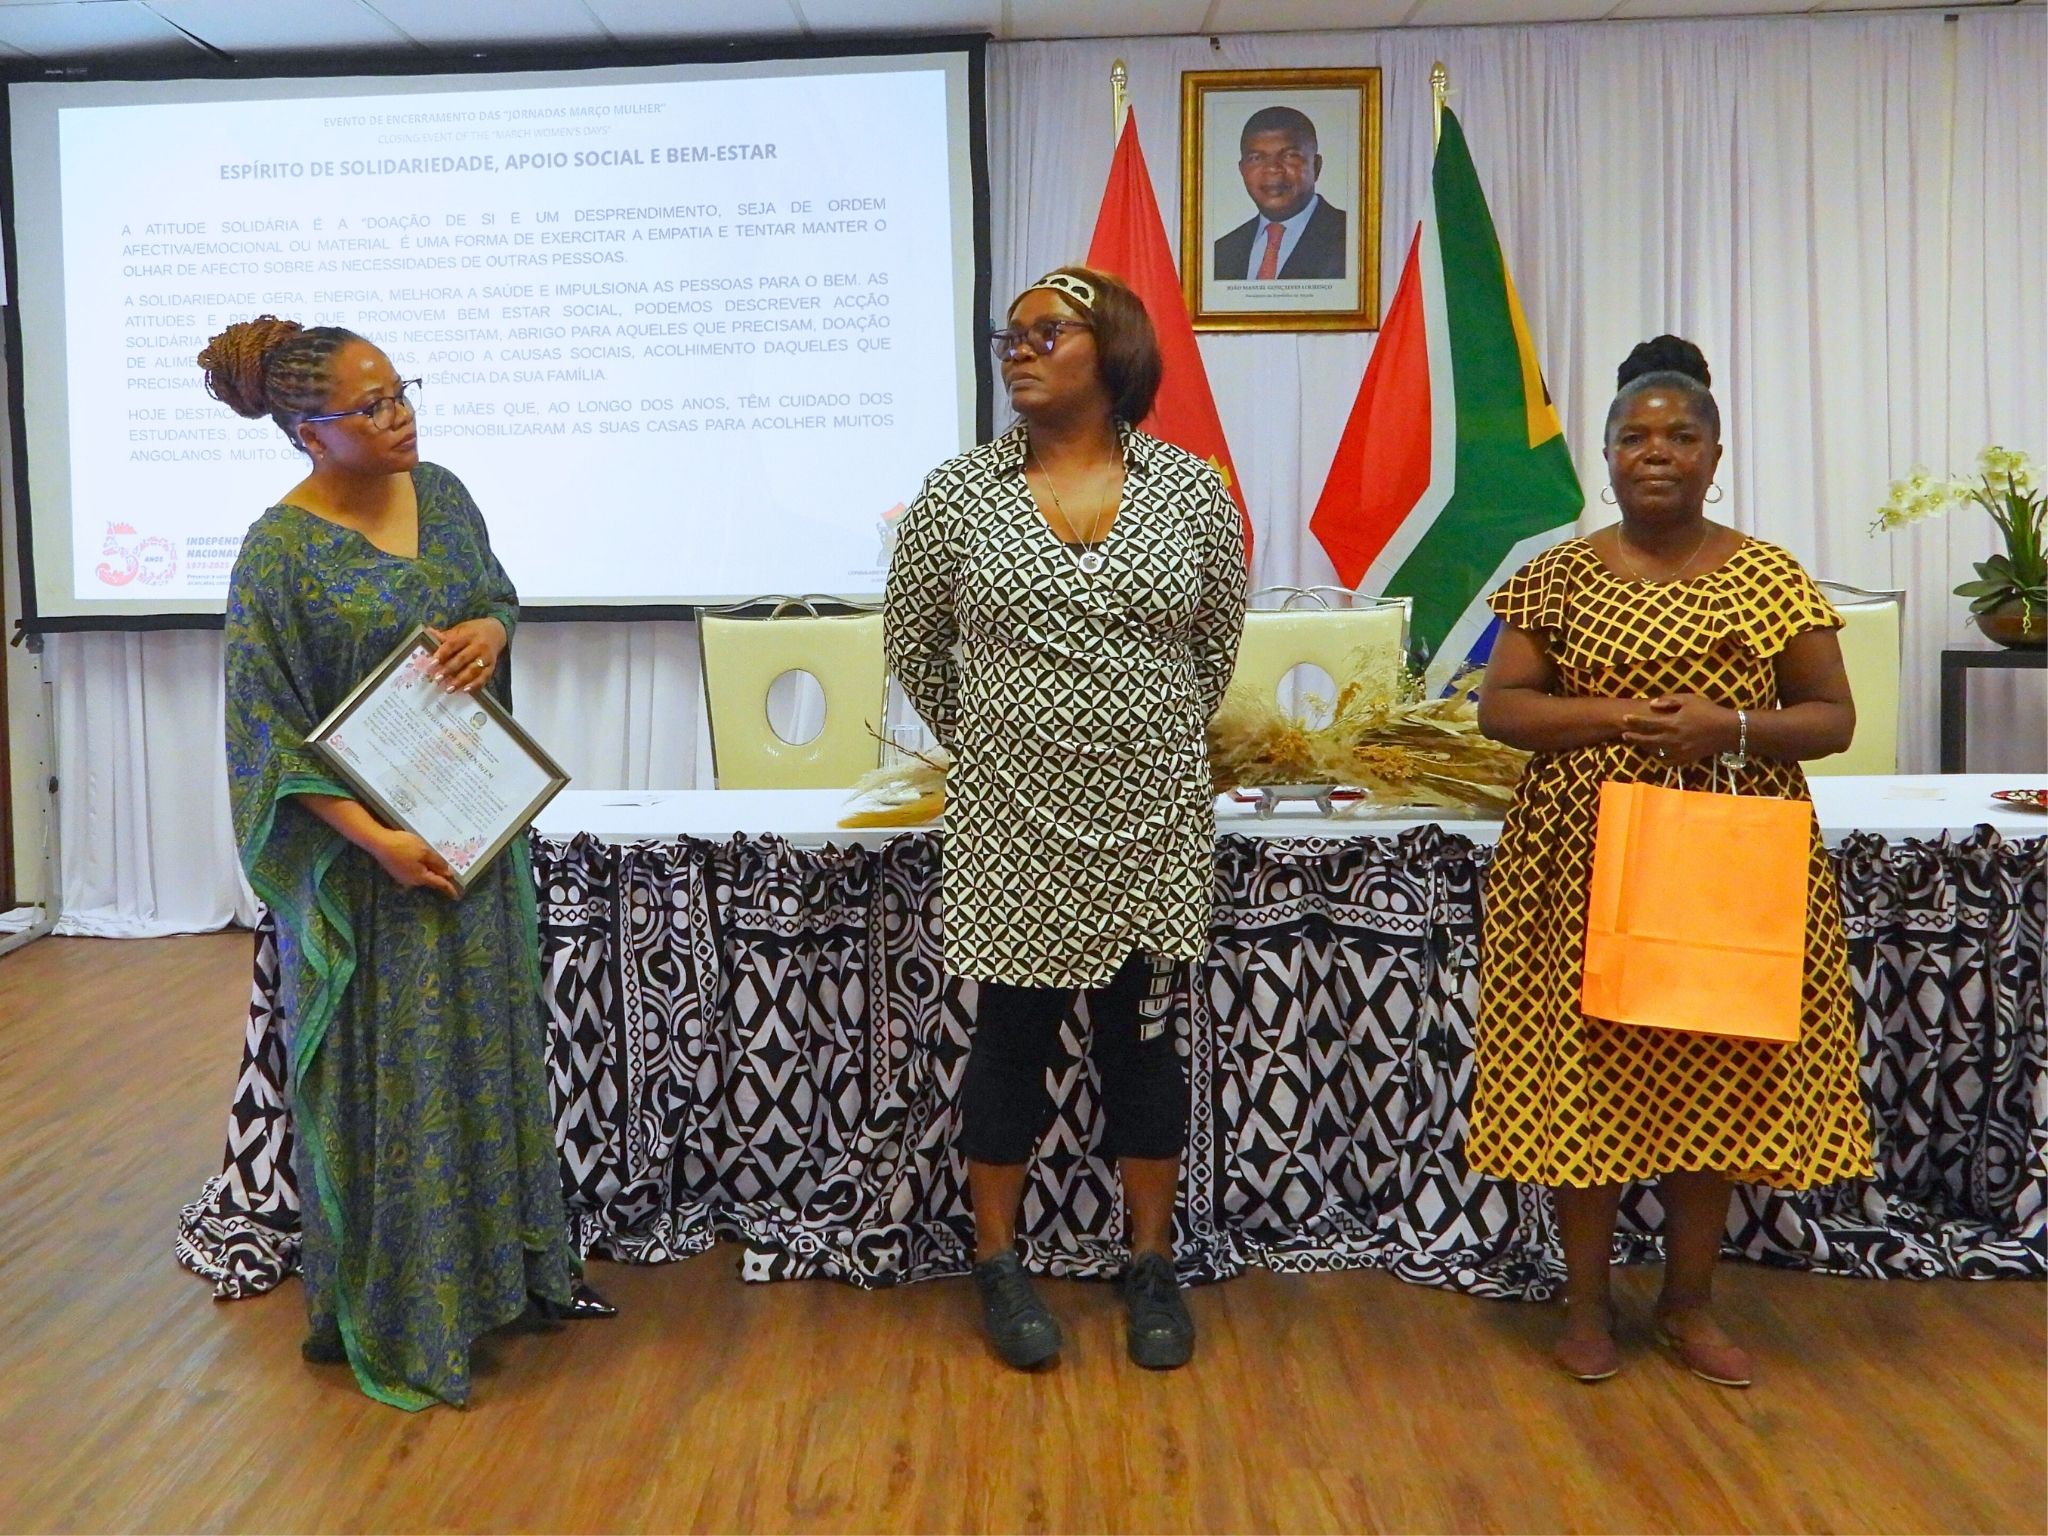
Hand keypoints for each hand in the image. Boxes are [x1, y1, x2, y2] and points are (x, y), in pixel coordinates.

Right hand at [369, 829, 459, 898]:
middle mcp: (412, 881)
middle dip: (439, 877)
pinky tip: (422, 860)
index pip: (439, 884)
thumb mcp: (425, 851)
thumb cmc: (403, 845)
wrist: (379, 843)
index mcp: (420, 877)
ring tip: (438, 864)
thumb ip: (437, 862)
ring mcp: (402, 877)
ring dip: (430, 871)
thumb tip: (448, 873)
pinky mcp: (396, 871)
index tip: (457, 896)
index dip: (449, 889)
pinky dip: (421, 867)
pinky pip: (414, 871)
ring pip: (421, 875)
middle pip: (430, 880)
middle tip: (450, 875)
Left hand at [427, 617, 505, 692]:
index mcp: (468, 635)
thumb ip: (445, 635)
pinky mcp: (492, 666)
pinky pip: (484, 677)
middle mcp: (479, 646)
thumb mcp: (460, 629)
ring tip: (448, 689)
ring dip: (460, 680)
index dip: (442, 654)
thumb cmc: (474, 631)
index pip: (453, 644)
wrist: (497, 631)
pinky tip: (466, 690)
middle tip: (437, 679)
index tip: (432, 663)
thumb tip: (426, 632)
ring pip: (473, 670)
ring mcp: (486, 657)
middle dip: (449, 670)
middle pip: (462, 659)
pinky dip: (475, 684)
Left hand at [1619, 694, 1738, 766]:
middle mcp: (1673, 739)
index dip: (1634, 721)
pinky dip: (1659, 757)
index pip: (1647, 723)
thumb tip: (1651, 704)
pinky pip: (1667, 760)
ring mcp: (1679, 751)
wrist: (1727, 730)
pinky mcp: (1685, 759)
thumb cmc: (1708, 711)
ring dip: (1644, 746)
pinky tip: (1655, 752)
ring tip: (1637, 742)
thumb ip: (1669, 701)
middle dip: (1634, 737)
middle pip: (1647, 740)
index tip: (1624, 718)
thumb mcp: (1689, 699)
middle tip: (1624, 734)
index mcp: (1673, 723)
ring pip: (1655, 751)